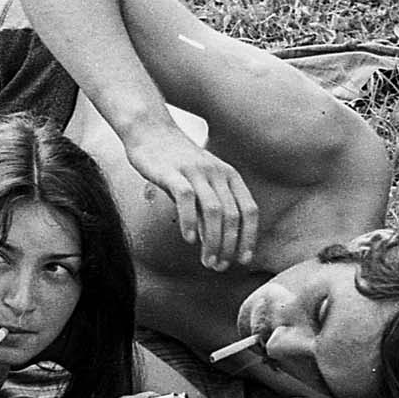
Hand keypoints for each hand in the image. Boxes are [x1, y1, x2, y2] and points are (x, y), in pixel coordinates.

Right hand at [121, 122, 257, 271]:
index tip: (243, 260)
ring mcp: (195, 172)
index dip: (249, 237)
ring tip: (207, 261)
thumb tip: (215, 242)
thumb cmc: (174, 162)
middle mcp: (217, 172)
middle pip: (233, 215)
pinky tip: (189, 239)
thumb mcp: (199, 183)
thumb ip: (208, 208)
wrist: (149, 131)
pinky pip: (187, 200)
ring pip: (214, 211)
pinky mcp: (173, 172)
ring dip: (213, 241)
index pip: (249, 210)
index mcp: (229, 175)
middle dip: (229, 246)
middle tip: (219, 267)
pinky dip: (190, 222)